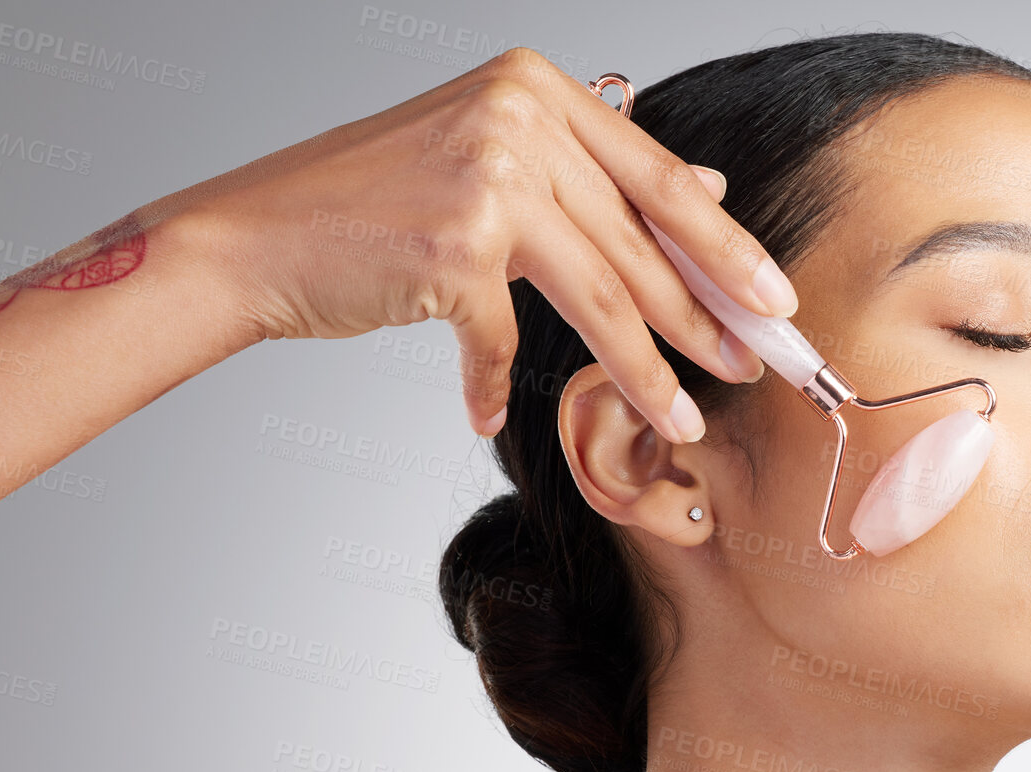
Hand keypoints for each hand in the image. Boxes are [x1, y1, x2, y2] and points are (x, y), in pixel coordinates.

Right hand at [171, 47, 792, 442]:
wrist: (253, 238)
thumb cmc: (371, 210)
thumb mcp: (494, 167)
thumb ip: (594, 178)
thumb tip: (711, 192)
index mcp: (538, 88)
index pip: (663, 180)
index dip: (729, 249)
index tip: (777, 300)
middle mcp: (519, 116)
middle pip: (643, 242)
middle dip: (708, 317)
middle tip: (756, 369)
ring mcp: (488, 177)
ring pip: (600, 297)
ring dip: (646, 372)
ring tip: (683, 424)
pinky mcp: (455, 245)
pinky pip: (506, 339)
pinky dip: (496, 385)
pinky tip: (491, 414)